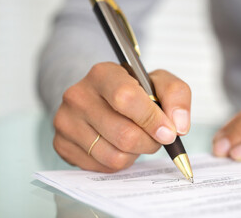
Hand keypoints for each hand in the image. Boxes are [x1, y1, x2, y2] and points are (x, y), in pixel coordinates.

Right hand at [53, 62, 190, 171]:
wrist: (101, 98)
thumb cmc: (134, 91)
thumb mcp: (159, 83)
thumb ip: (177, 96)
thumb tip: (179, 126)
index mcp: (103, 74)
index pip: (126, 99)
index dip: (152, 120)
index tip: (168, 132)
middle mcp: (78, 95)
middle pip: (124, 134)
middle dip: (149, 142)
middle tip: (155, 137)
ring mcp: (65, 121)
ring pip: (114, 156)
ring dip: (135, 154)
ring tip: (136, 139)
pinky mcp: (62, 144)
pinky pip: (101, 167)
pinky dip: (119, 162)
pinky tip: (118, 145)